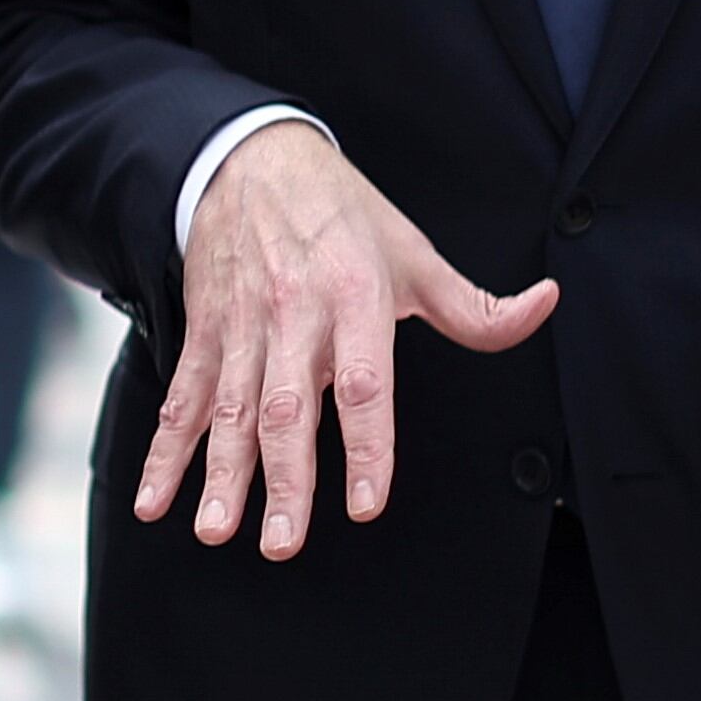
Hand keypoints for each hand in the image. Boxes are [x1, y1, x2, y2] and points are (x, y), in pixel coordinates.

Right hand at [155, 120, 559, 558]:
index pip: (364, 384)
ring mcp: (241, 328)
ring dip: (220, 475)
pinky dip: (165, 451)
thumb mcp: (414, 253)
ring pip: (229, 411)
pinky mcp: (202, 332)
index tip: (367, 504)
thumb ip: (475, 305)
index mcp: (353, 299)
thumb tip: (543, 306)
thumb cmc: (340, 214)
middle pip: (287, 409)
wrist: (250, 158)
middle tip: (281, 542)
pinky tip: (157, 498)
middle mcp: (293, 318)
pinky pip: (182, 397)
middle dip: (283, 480)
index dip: (367, 446)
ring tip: (215, 531)